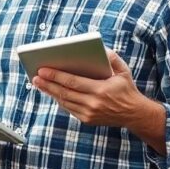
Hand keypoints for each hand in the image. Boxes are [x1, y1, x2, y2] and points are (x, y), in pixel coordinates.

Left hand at [31, 48, 147, 127]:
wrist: (134, 114)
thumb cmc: (127, 88)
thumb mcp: (123, 70)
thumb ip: (112, 57)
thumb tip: (99, 47)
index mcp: (101, 90)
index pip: (73, 82)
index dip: (56, 76)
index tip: (42, 70)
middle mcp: (93, 103)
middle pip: (64, 93)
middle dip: (47, 84)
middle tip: (35, 77)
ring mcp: (89, 114)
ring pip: (64, 102)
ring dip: (50, 92)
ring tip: (39, 83)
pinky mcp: (87, 120)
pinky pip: (69, 109)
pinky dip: (59, 100)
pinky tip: (51, 92)